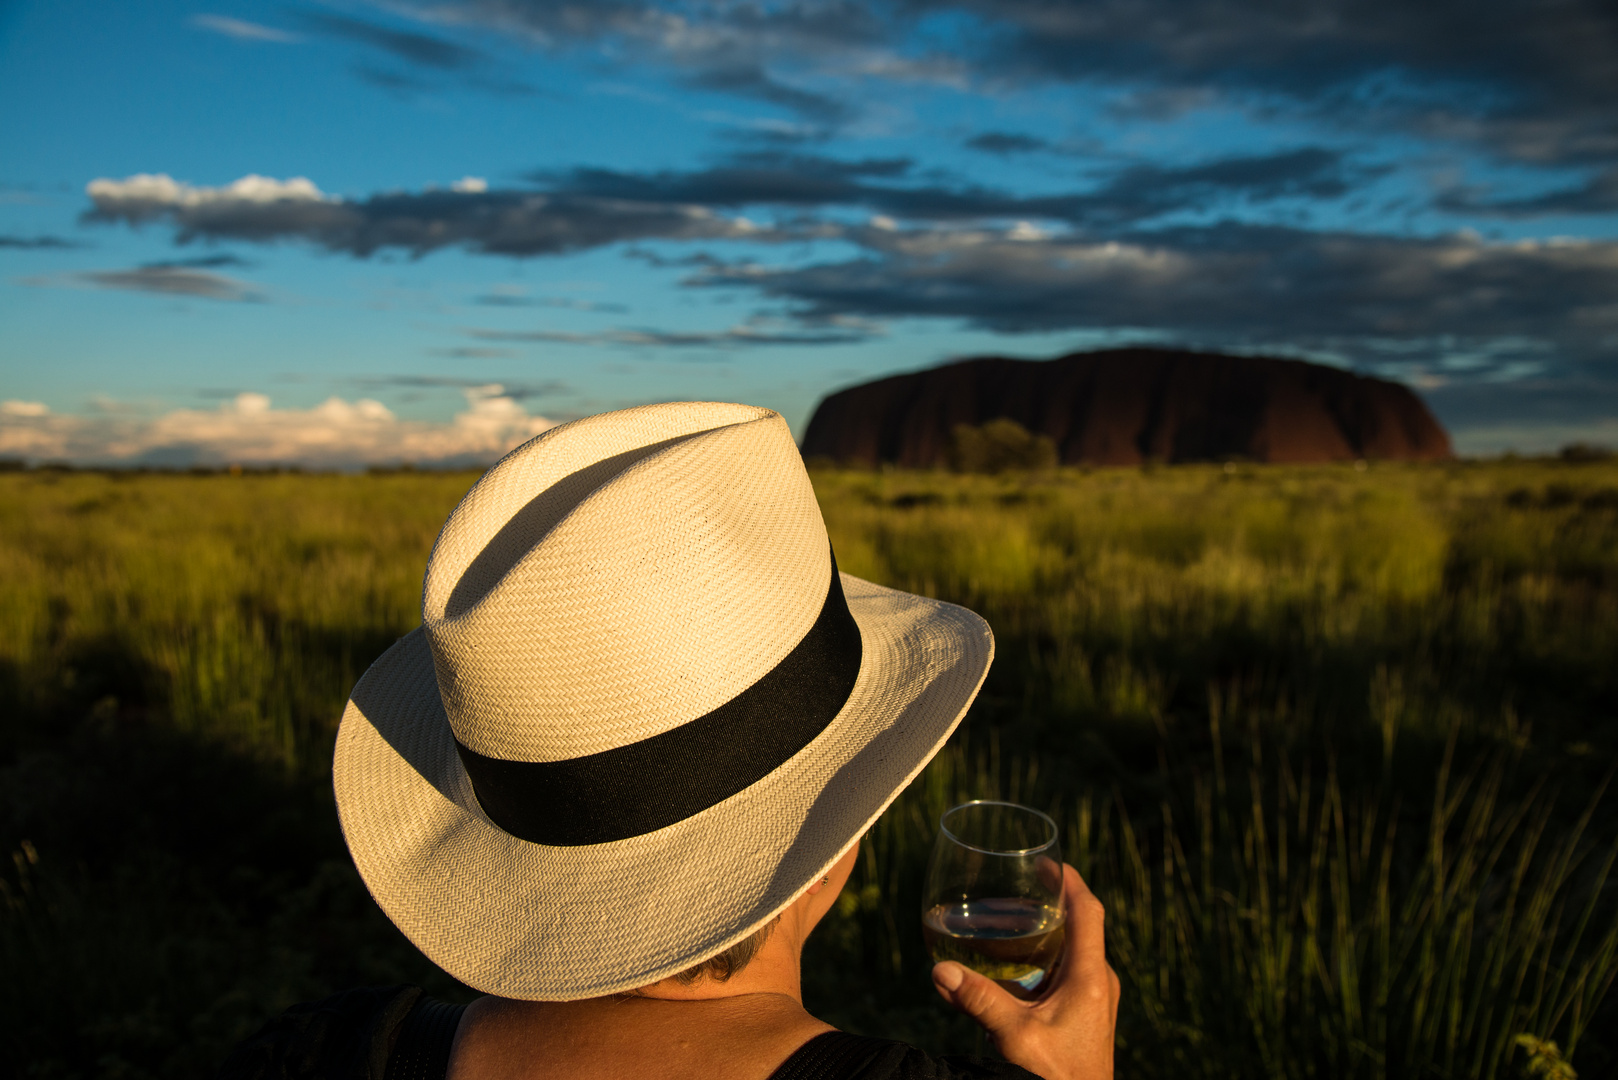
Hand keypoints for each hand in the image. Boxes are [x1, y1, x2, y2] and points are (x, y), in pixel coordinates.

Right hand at [931, 864, 1117, 1079]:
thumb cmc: (1057, 1076)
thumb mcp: (1014, 1035)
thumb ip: (979, 999)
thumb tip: (940, 969)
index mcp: (1090, 977)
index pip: (1088, 911)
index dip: (1070, 881)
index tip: (1048, 862)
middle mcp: (1100, 983)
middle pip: (1080, 926)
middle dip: (1051, 903)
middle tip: (1018, 888)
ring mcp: (1096, 1000)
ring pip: (1074, 951)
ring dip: (1048, 932)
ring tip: (1014, 920)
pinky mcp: (1087, 1016)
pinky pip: (1070, 973)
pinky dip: (1046, 958)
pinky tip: (1017, 968)